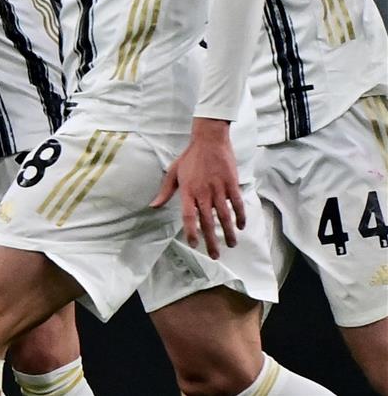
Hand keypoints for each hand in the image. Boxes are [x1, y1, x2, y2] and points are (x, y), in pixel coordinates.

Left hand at [150, 118, 244, 258]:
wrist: (209, 140)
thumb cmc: (189, 157)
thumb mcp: (173, 172)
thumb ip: (165, 191)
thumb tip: (153, 206)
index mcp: (187, 191)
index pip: (189, 216)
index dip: (191, 232)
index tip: (194, 244)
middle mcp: (203, 192)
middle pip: (208, 221)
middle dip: (211, 241)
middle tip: (215, 255)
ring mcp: (218, 189)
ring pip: (224, 216)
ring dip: (228, 232)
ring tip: (231, 245)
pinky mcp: (231, 184)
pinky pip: (237, 204)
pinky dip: (240, 216)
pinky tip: (241, 226)